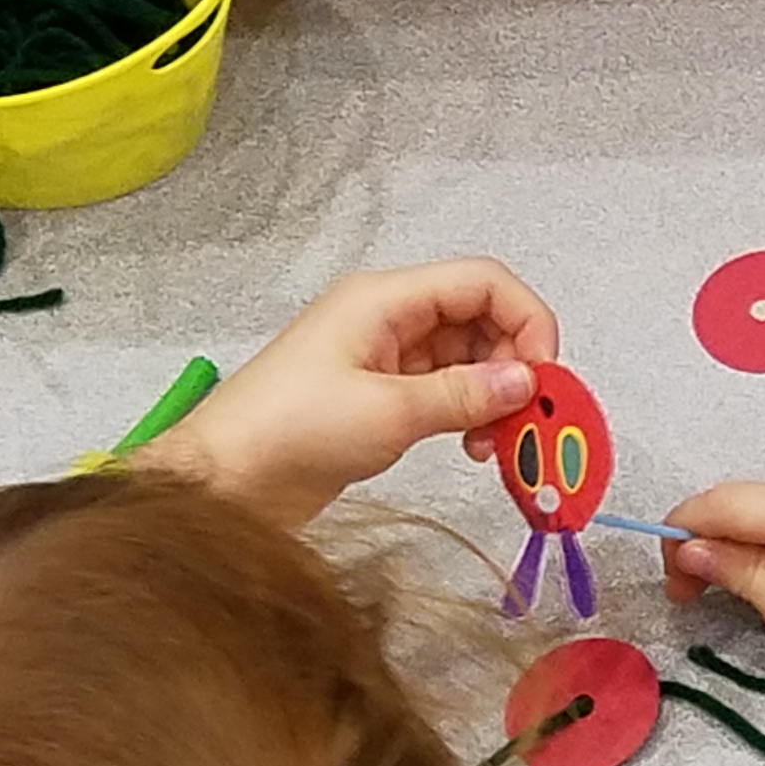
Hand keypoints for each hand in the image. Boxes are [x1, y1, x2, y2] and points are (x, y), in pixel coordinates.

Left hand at [143, 260, 560, 525]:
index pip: (483, 282)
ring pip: (468, 358)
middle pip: (481, 318)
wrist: (222, 482)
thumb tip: (528, 382)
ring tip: (494, 445)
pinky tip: (472, 448)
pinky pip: (445, 390)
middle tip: (523, 420)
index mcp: (385, 299)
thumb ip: (466, 394)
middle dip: (513, 365)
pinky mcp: (379, 395)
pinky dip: (469, 414)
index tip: (542, 377)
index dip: (526, 321)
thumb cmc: (292, 432)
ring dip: (494, 396)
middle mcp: (389, 318)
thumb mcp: (389, 412)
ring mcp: (384, 357)